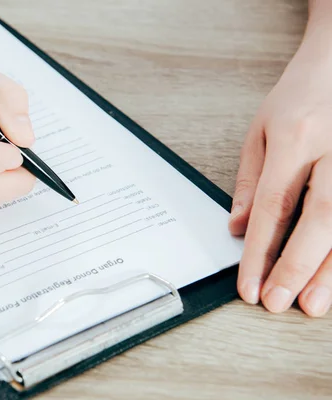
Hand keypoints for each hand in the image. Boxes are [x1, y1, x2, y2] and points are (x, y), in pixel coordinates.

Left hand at [230, 24, 331, 316]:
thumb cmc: (302, 96)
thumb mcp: (261, 130)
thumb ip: (250, 181)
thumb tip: (238, 229)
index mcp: (296, 137)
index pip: (274, 206)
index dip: (260, 252)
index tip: (249, 286)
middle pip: (320, 216)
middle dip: (297, 265)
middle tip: (279, 303)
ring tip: (314, 303)